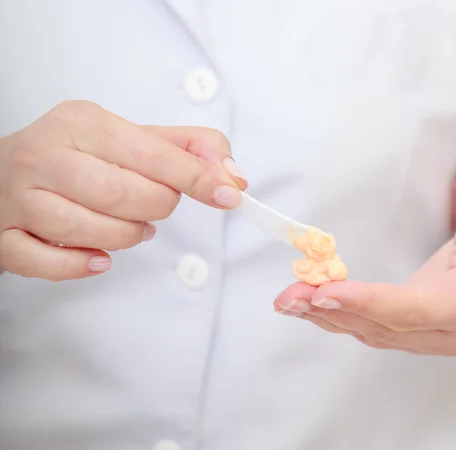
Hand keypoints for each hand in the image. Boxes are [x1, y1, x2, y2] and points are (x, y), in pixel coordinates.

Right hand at [0, 101, 245, 280]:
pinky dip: (80, 266)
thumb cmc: (81, 156)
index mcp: (82, 123)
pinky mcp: (4, 234)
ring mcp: (20, 196)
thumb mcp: (134, 138)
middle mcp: (46, 154)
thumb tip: (232, 176)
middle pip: (120, 194)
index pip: (151, 153)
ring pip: (87, 230)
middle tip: (159, 206)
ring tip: (133, 226)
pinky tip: (99, 257)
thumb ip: (189, 149)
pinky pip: (47, 262)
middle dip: (156, 208)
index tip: (227, 194)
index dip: (196, 177)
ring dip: (125, 237)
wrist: (9, 170)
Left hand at [274, 189, 455, 355]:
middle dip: (332, 310)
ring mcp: (428, 335)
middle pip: (384, 326)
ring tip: (286, 300)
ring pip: (370, 331)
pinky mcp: (411, 328)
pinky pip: (368, 326)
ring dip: (325, 316)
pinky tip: (306, 303)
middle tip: (288, 296)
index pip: (415, 310)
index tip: (325, 292)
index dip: (369, 303)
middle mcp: (449, 330)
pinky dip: (335, 315)